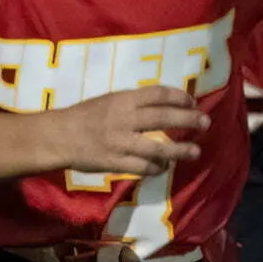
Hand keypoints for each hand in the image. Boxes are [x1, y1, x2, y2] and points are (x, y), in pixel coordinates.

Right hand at [45, 86, 208, 176]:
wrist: (57, 137)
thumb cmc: (84, 116)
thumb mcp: (109, 100)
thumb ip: (134, 103)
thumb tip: (165, 104)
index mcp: (122, 100)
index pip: (158, 93)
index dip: (179, 96)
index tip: (192, 101)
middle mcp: (124, 119)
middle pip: (164, 117)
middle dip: (188, 119)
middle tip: (205, 122)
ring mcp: (120, 142)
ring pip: (157, 148)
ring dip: (180, 150)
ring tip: (196, 151)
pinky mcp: (115, 162)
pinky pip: (142, 168)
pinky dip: (157, 168)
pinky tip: (165, 167)